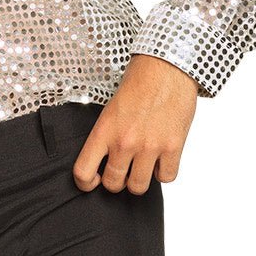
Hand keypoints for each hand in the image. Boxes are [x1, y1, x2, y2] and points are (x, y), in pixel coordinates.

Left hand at [72, 54, 198, 194]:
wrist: (165, 68)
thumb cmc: (138, 82)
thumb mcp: (110, 108)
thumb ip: (107, 134)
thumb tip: (103, 159)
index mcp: (104, 129)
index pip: (83, 172)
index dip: (85, 182)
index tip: (92, 180)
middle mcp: (125, 142)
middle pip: (113, 185)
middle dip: (114, 181)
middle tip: (119, 169)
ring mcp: (150, 147)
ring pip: (138, 187)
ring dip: (138, 179)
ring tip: (139, 165)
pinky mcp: (173, 148)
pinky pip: (166, 178)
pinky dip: (162, 172)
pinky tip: (159, 157)